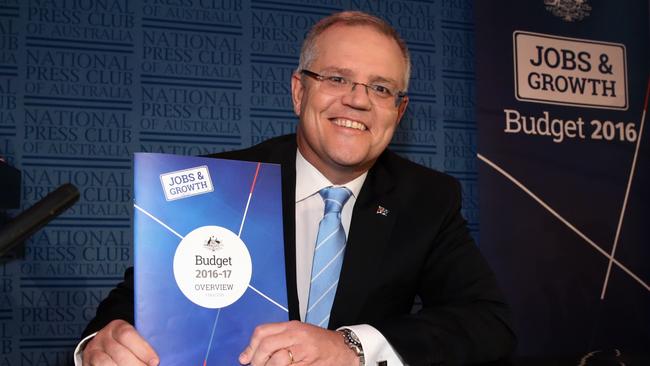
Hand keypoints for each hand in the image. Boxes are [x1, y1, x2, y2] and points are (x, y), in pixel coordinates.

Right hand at [82, 319, 158, 365]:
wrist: (104, 344)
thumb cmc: (127, 342)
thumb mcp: (134, 337)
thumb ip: (143, 344)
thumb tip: (156, 359)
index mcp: (116, 327)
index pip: (127, 335)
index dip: (143, 350)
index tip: (155, 361)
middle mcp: (102, 338)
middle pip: (119, 353)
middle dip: (136, 364)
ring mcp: (92, 352)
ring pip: (105, 364)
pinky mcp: (87, 364)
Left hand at [238, 320, 357, 365]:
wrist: (344, 350)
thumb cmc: (319, 343)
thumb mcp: (298, 333)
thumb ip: (277, 339)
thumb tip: (250, 354)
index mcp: (292, 327)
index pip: (263, 332)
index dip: (250, 347)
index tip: (245, 359)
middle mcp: (297, 336)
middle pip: (267, 346)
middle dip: (257, 360)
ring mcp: (304, 351)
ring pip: (277, 361)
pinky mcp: (309, 365)